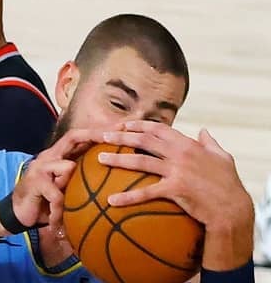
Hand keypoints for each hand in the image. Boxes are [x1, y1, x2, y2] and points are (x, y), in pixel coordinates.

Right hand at [13, 127, 120, 228]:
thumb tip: (110, 177)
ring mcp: (41, 167)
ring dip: (71, 188)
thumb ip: (80, 178)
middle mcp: (49, 156)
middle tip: (114, 137)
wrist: (17, 213)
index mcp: (58, 156)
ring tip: (66, 206)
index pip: (79, 136)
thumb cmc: (46, 201)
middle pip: (73, 137)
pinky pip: (57, 194)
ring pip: (68, 167)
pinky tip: (57, 220)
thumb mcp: (66, 188)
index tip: (122, 126)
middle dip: (95, 135)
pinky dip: (59, 209)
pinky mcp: (35, 181)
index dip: (99, 131)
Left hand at [97, 121, 252, 269]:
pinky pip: (146, 192)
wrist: (232, 208)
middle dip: (121, 136)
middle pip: (144, 139)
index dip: (139, 125)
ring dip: (117, 159)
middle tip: (102, 136)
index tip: (123, 124)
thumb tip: (204, 131)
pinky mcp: (175, 188)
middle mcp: (180, 153)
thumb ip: (210, 142)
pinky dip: (127, 196)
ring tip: (100, 159)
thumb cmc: (228, 184)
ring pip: (141, 160)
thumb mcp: (223, 157)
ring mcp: (177, 170)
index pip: (159, 128)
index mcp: (188, 144)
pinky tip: (111, 200)